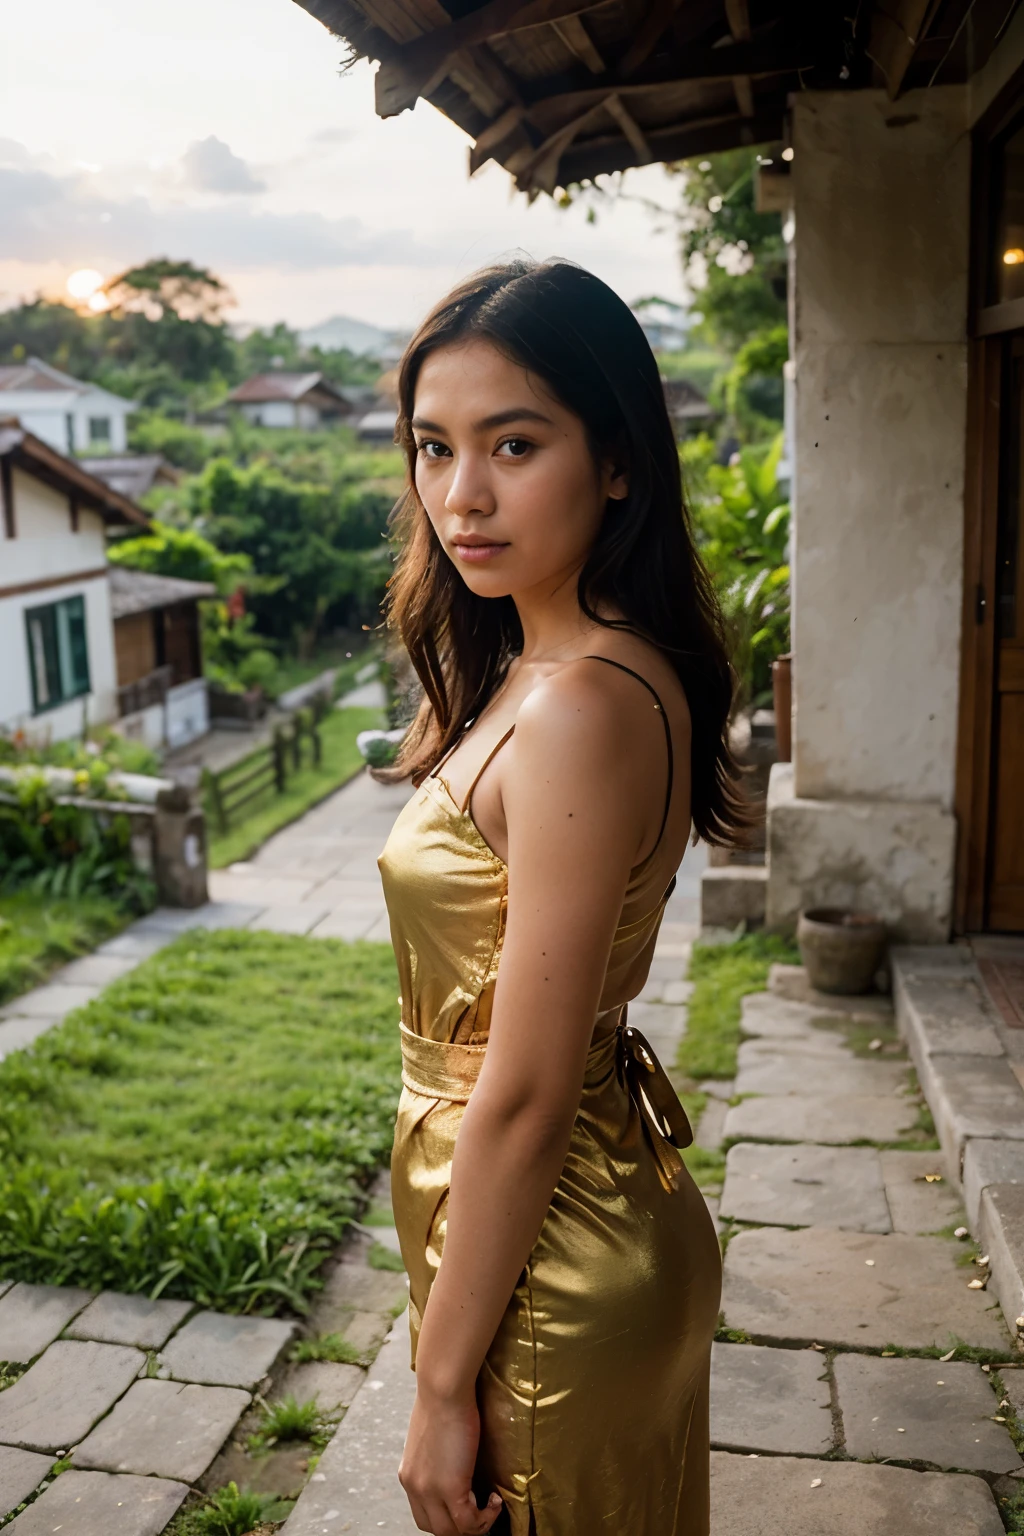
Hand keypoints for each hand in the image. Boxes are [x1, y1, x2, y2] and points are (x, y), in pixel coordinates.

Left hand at [399, 1388, 502, 1534]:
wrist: (443, 1388)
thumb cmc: (442, 1398)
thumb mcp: (431, 1434)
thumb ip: (437, 1455)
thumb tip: (455, 1461)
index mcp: (408, 1474)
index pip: (423, 1514)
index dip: (447, 1517)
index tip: (468, 1506)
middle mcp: (414, 1487)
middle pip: (435, 1528)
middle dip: (460, 1527)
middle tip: (482, 1512)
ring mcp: (430, 1490)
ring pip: (451, 1532)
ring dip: (476, 1526)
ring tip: (491, 1505)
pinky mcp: (450, 1488)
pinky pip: (469, 1522)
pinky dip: (486, 1517)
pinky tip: (496, 1500)